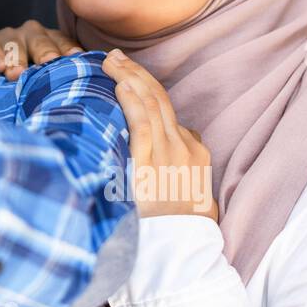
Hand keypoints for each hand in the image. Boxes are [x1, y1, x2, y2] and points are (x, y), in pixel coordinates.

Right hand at [0, 20, 81, 79]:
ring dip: (17, 56)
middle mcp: (31, 34)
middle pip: (40, 41)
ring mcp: (8, 36)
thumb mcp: (48, 78)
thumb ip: (62, 78)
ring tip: (16, 73)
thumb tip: (87, 86)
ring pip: (14, 41)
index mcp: (51, 41)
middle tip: (48, 62)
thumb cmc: (31, 82)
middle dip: (44, 52)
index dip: (68, 49)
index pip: (62, 42)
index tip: (75, 57)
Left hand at [102, 49, 216, 220]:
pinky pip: (142, 124)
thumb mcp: (193, 196)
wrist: (184, 249)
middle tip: (115, 56)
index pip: (168, 113)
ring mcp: (169, 155)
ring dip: (130, 77)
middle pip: (159, 100)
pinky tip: (120, 84)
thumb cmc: (183, 229)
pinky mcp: (151, 164)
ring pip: (151, 105)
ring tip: (111, 61)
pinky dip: (132, 101)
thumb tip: (176, 150)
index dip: (146, 89)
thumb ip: (183, 169)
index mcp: (195, 153)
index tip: (128, 76)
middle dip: (136, 74)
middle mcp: (185, 148)